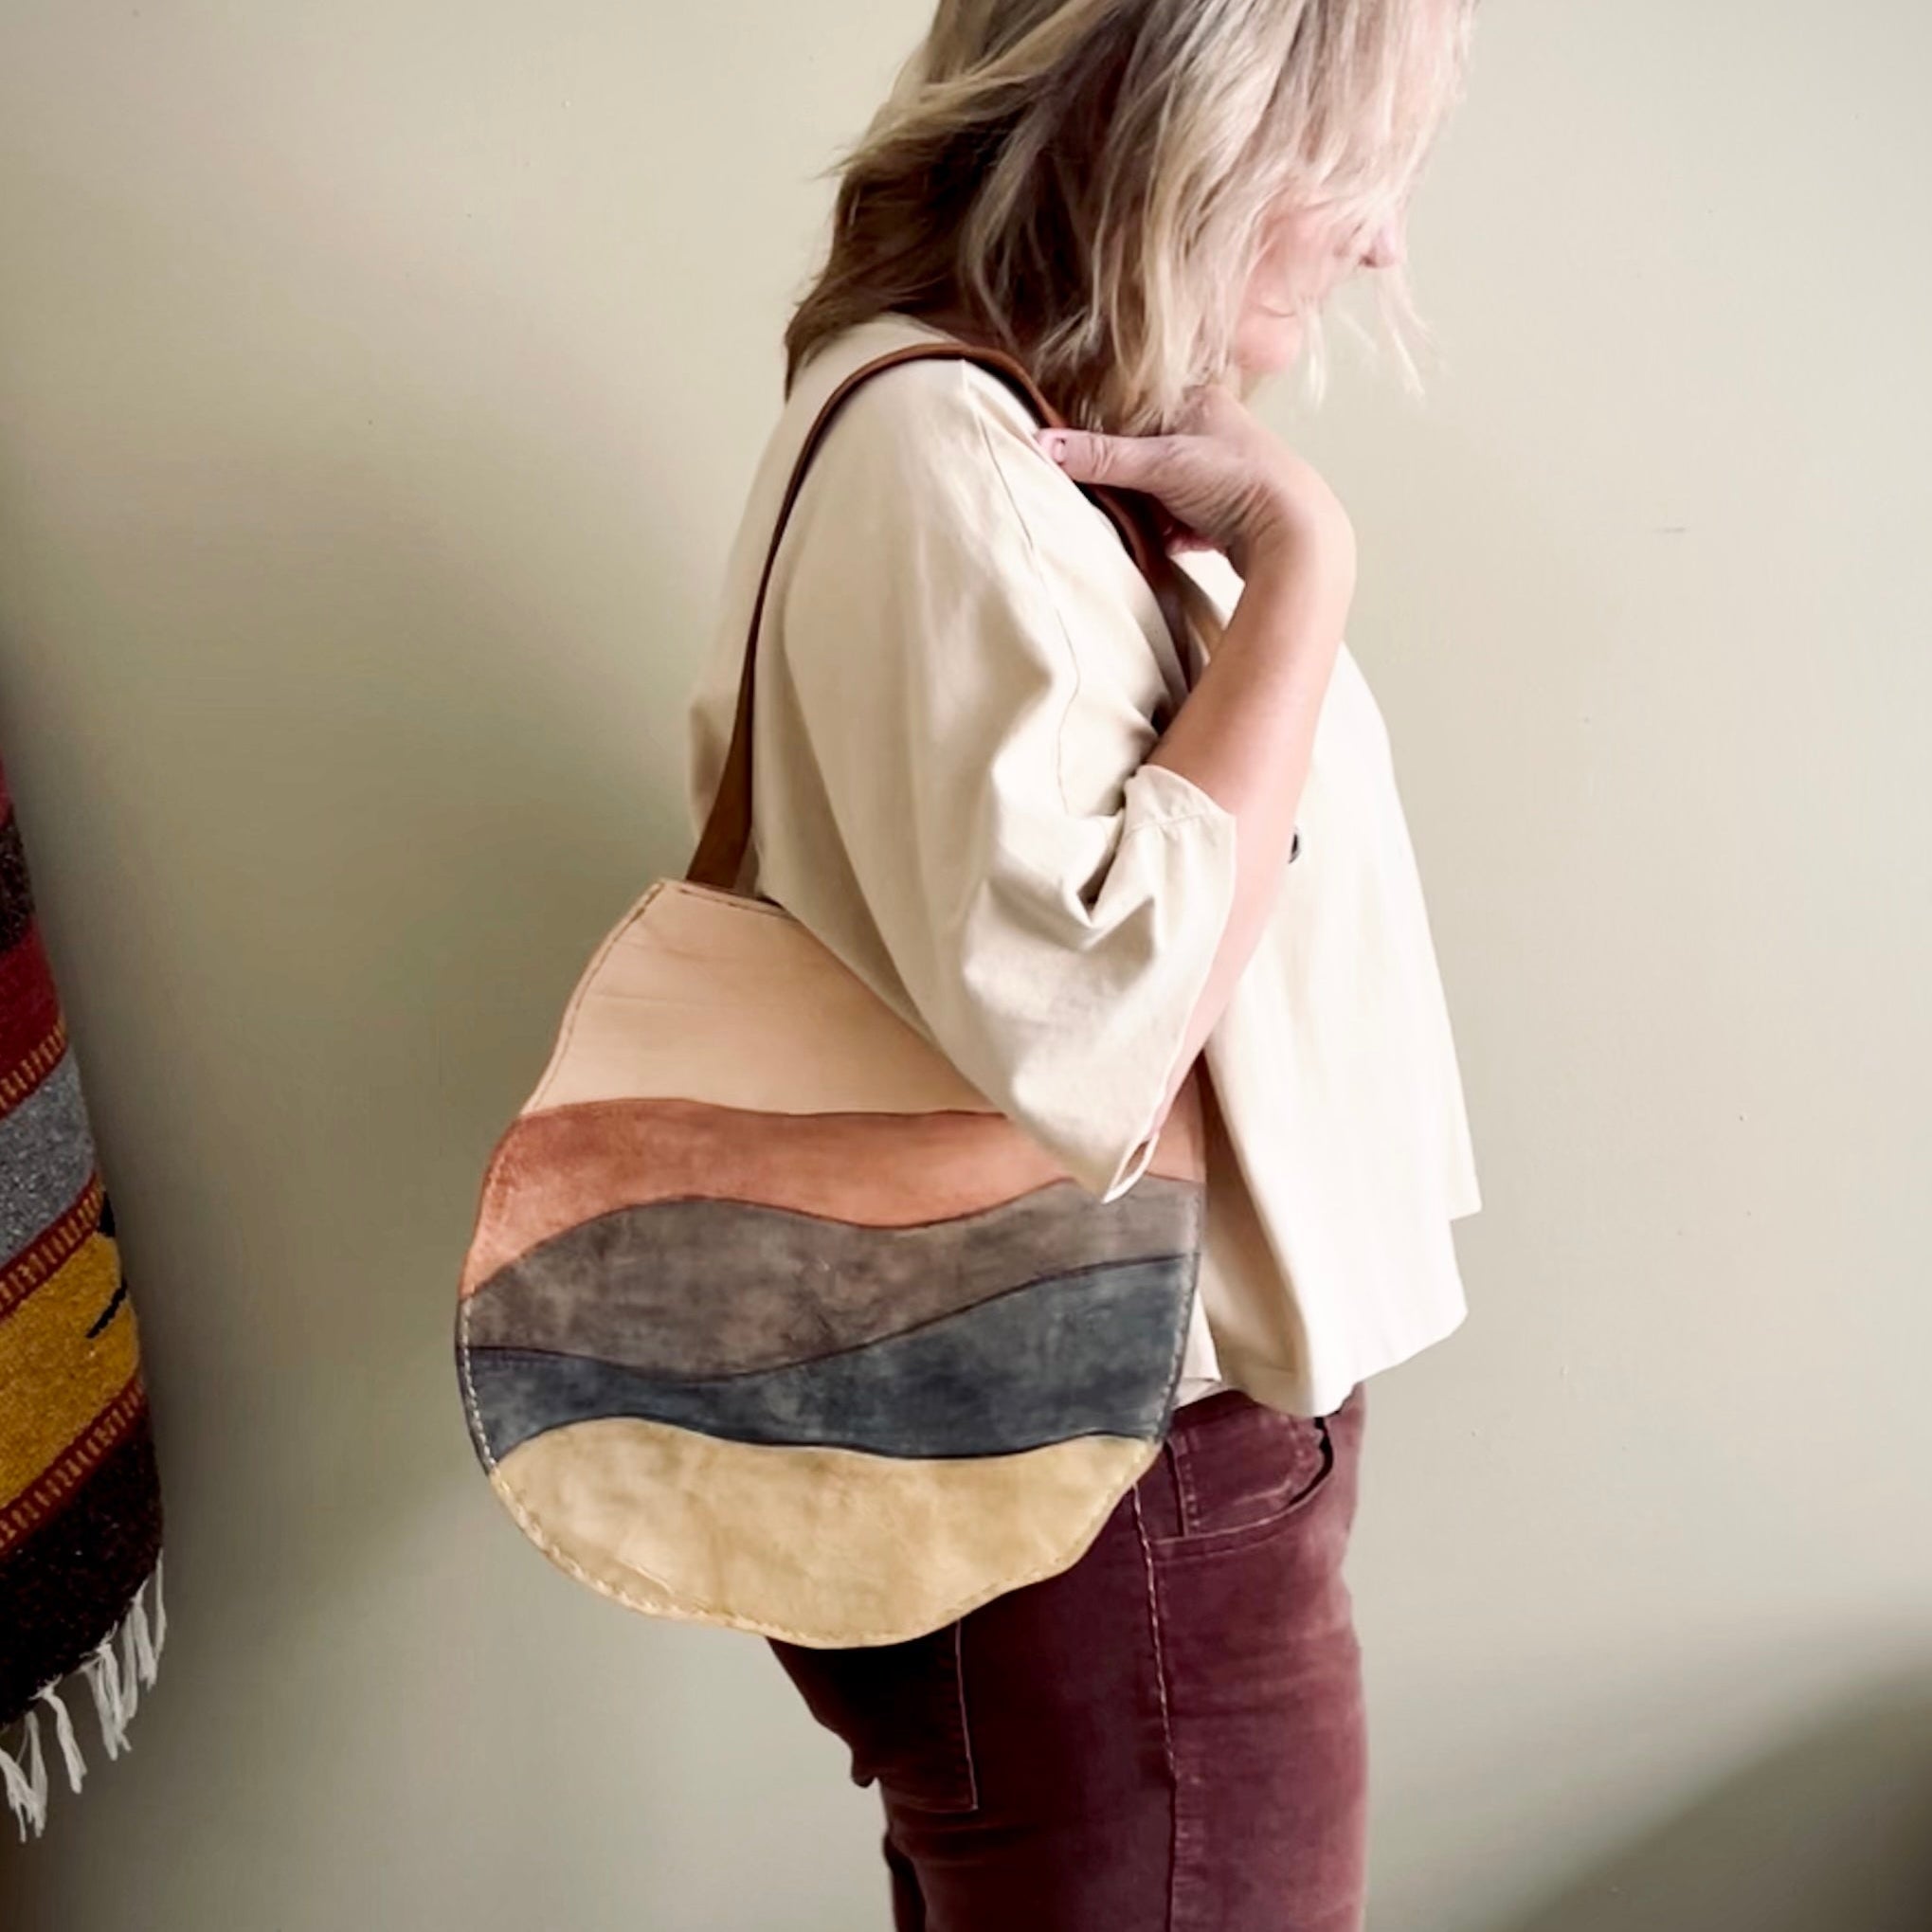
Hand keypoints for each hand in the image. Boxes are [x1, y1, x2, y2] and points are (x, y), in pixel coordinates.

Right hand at [1033, 383, 1355, 589]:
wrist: (1296, 536)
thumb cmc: (1238, 481)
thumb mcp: (1161, 463)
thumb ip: (1100, 456)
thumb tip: (1041, 444)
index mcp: (1199, 398)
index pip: (1135, 406)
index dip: (1106, 431)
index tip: (1080, 455)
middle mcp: (1211, 430)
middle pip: (1145, 452)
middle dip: (1127, 479)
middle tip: (1112, 496)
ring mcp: (1218, 473)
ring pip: (1160, 488)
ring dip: (1146, 510)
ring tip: (1145, 521)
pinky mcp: (1223, 512)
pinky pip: (1177, 519)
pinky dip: (1167, 532)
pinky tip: (1168, 540)